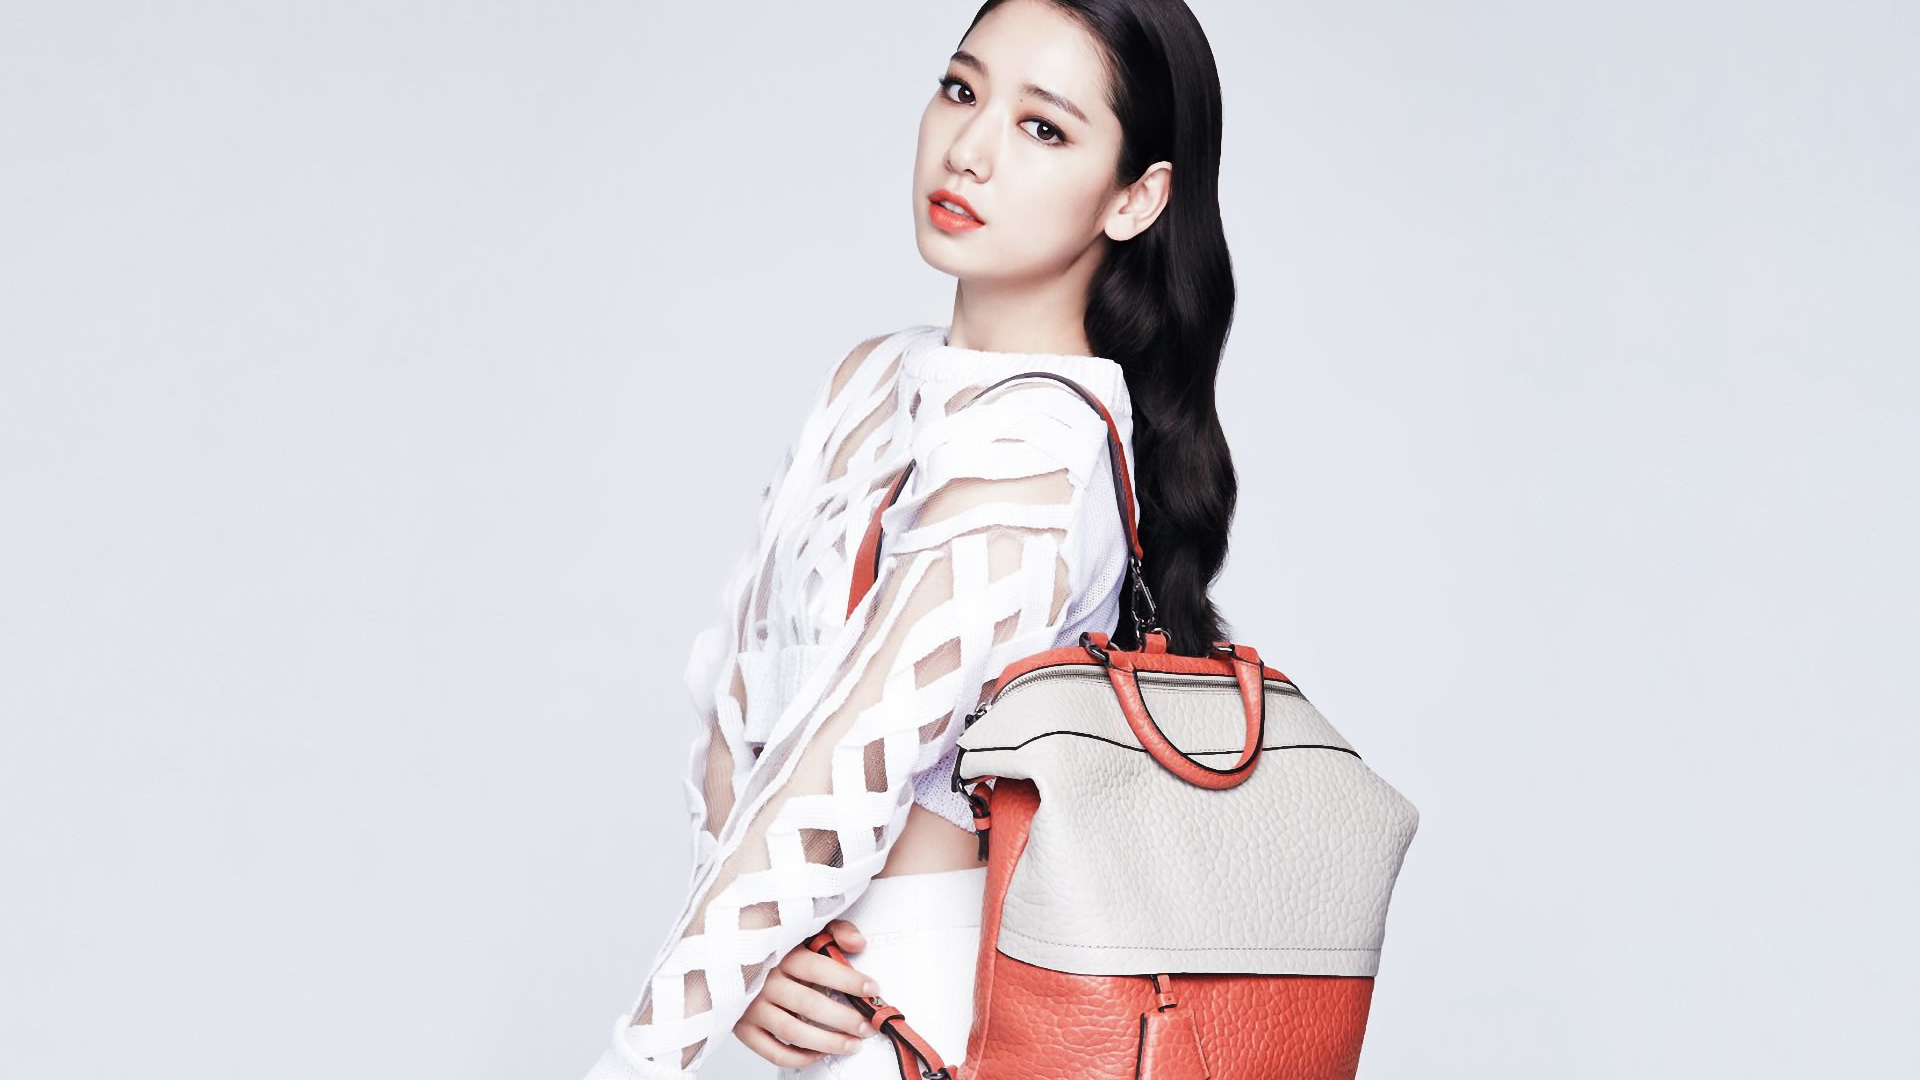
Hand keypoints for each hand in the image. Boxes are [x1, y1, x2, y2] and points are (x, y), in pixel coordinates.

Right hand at [734, 918, 882, 1067]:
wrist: (724, 956)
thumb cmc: (774, 946)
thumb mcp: (805, 928)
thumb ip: (835, 930)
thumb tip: (858, 944)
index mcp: (780, 954)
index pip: (819, 968)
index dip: (848, 980)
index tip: (872, 989)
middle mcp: (764, 981)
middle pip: (809, 1004)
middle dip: (844, 1018)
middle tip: (867, 1026)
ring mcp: (752, 1007)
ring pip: (793, 1031)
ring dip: (827, 1042)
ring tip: (852, 1045)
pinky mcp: (743, 1028)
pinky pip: (773, 1051)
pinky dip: (798, 1057)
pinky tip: (819, 1053)